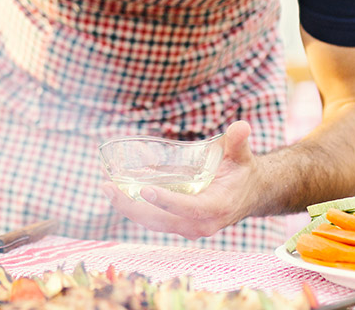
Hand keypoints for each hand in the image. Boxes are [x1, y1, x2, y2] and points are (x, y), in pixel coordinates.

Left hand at [101, 121, 263, 238]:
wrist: (248, 194)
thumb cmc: (242, 172)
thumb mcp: (241, 155)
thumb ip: (238, 141)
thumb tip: (241, 126)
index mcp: (217, 207)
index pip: (189, 208)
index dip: (167, 201)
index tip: (145, 190)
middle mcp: (201, 224)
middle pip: (161, 220)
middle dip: (132, 206)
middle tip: (109, 187)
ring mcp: (187, 227)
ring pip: (152, 222)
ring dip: (127, 207)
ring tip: (106, 187)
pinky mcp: (177, 224)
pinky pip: (152, 220)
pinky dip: (133, 207)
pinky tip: (117, 190)